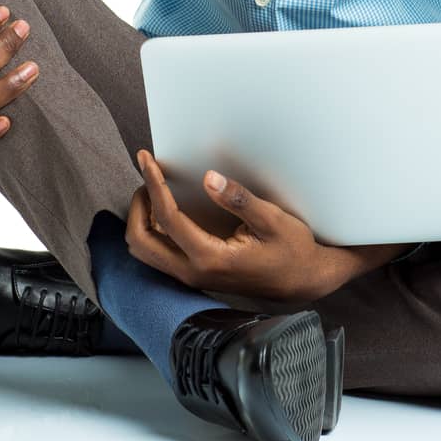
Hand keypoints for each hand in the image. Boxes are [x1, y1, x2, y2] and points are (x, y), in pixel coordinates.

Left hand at [126, 150, 354, 303]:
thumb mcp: (272, 220)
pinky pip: (158, 255)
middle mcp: (194, 272)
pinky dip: (151, 231)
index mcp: (210, 257)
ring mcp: (192, 278)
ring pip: (145, 252)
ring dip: (141, 220)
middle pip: (141, 241)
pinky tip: (165, 210)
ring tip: (154, 190)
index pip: (167, 217)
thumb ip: (239, 200)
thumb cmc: (292, 250)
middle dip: (137, 205)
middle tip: (149, 176)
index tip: (147, 159)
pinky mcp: (195, 276)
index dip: (154, 184)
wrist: (303, 282)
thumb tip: (209, 178)